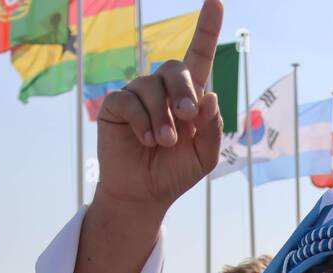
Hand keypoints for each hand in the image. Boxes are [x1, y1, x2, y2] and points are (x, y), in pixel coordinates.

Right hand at [94, 0, 223, 214]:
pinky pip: (129, 100)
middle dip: (185, 91)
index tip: (216, 2)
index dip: (207, 28)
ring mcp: (138, 94)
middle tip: (188, 116)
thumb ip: (212, 129)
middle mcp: (163, 89)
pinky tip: (146, 140)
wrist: (145, 194)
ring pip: (152, 86)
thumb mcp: (204, 156)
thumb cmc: (175, 172)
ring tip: (164, 142)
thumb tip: (211, 96)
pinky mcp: (116, 105)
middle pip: (176, 68)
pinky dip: (142, 120)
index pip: (199, 56)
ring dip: (163, 116)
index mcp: (189, 97)